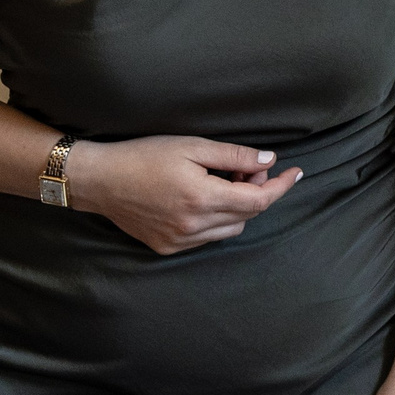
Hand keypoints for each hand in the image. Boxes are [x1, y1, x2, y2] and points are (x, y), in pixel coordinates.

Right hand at [66, 137, 301, 254]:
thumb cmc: (144, 156)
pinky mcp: (167, 247)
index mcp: (202, 199)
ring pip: (230, 229)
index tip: (295, 172)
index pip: (259, 200)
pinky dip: (216, 220)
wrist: (99, 179)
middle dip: (256, 191)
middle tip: (247, 167)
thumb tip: (269, 160)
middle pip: (247, 214)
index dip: (281, 186)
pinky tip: (203, 199)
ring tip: (223, 181)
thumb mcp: (192, 146)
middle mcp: (194, 226)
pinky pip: (207, 237)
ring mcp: (180, 241)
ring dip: (237, 207)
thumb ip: (234, 156)